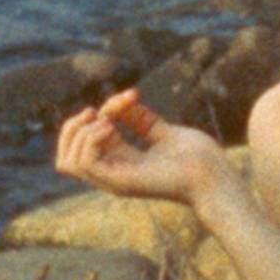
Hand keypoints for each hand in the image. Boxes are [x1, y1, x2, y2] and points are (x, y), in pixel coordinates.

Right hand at [53, 89, 230, 207]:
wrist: (214, 175)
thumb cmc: (197, 157)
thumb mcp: (163, 131)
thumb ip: (141, 119)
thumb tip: (126, 99)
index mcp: (122, 161)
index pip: (84, 142)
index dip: (99, 112)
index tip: (131, 97)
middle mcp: (113, 173)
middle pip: (65, 156)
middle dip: (72, 127)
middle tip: (97, 113)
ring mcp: (114, 180)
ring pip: (66, 162)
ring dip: (79, 134)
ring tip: (106, 122)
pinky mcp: (120, 182)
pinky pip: (84, 164)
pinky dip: (90, 140)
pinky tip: (110, 128)